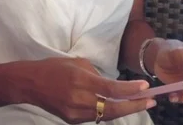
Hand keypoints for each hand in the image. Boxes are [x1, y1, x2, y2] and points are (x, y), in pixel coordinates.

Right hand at [26, 57, 155, 123]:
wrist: (31, 83)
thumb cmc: (54, 67)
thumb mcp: (77, 63)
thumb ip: (96, 74)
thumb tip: (111, 84)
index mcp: (81, 80)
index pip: (111, 89)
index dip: (130, 90)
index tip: (145, 87)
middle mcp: (80, 99)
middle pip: (113, 109)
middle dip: (134, 106)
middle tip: (151, 101)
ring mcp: (76, 113)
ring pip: (106, 116)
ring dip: (124, 109)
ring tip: (139, 103)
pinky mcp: (73, 121)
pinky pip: (95, 117)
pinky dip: (108, 111)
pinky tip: (117, 105)